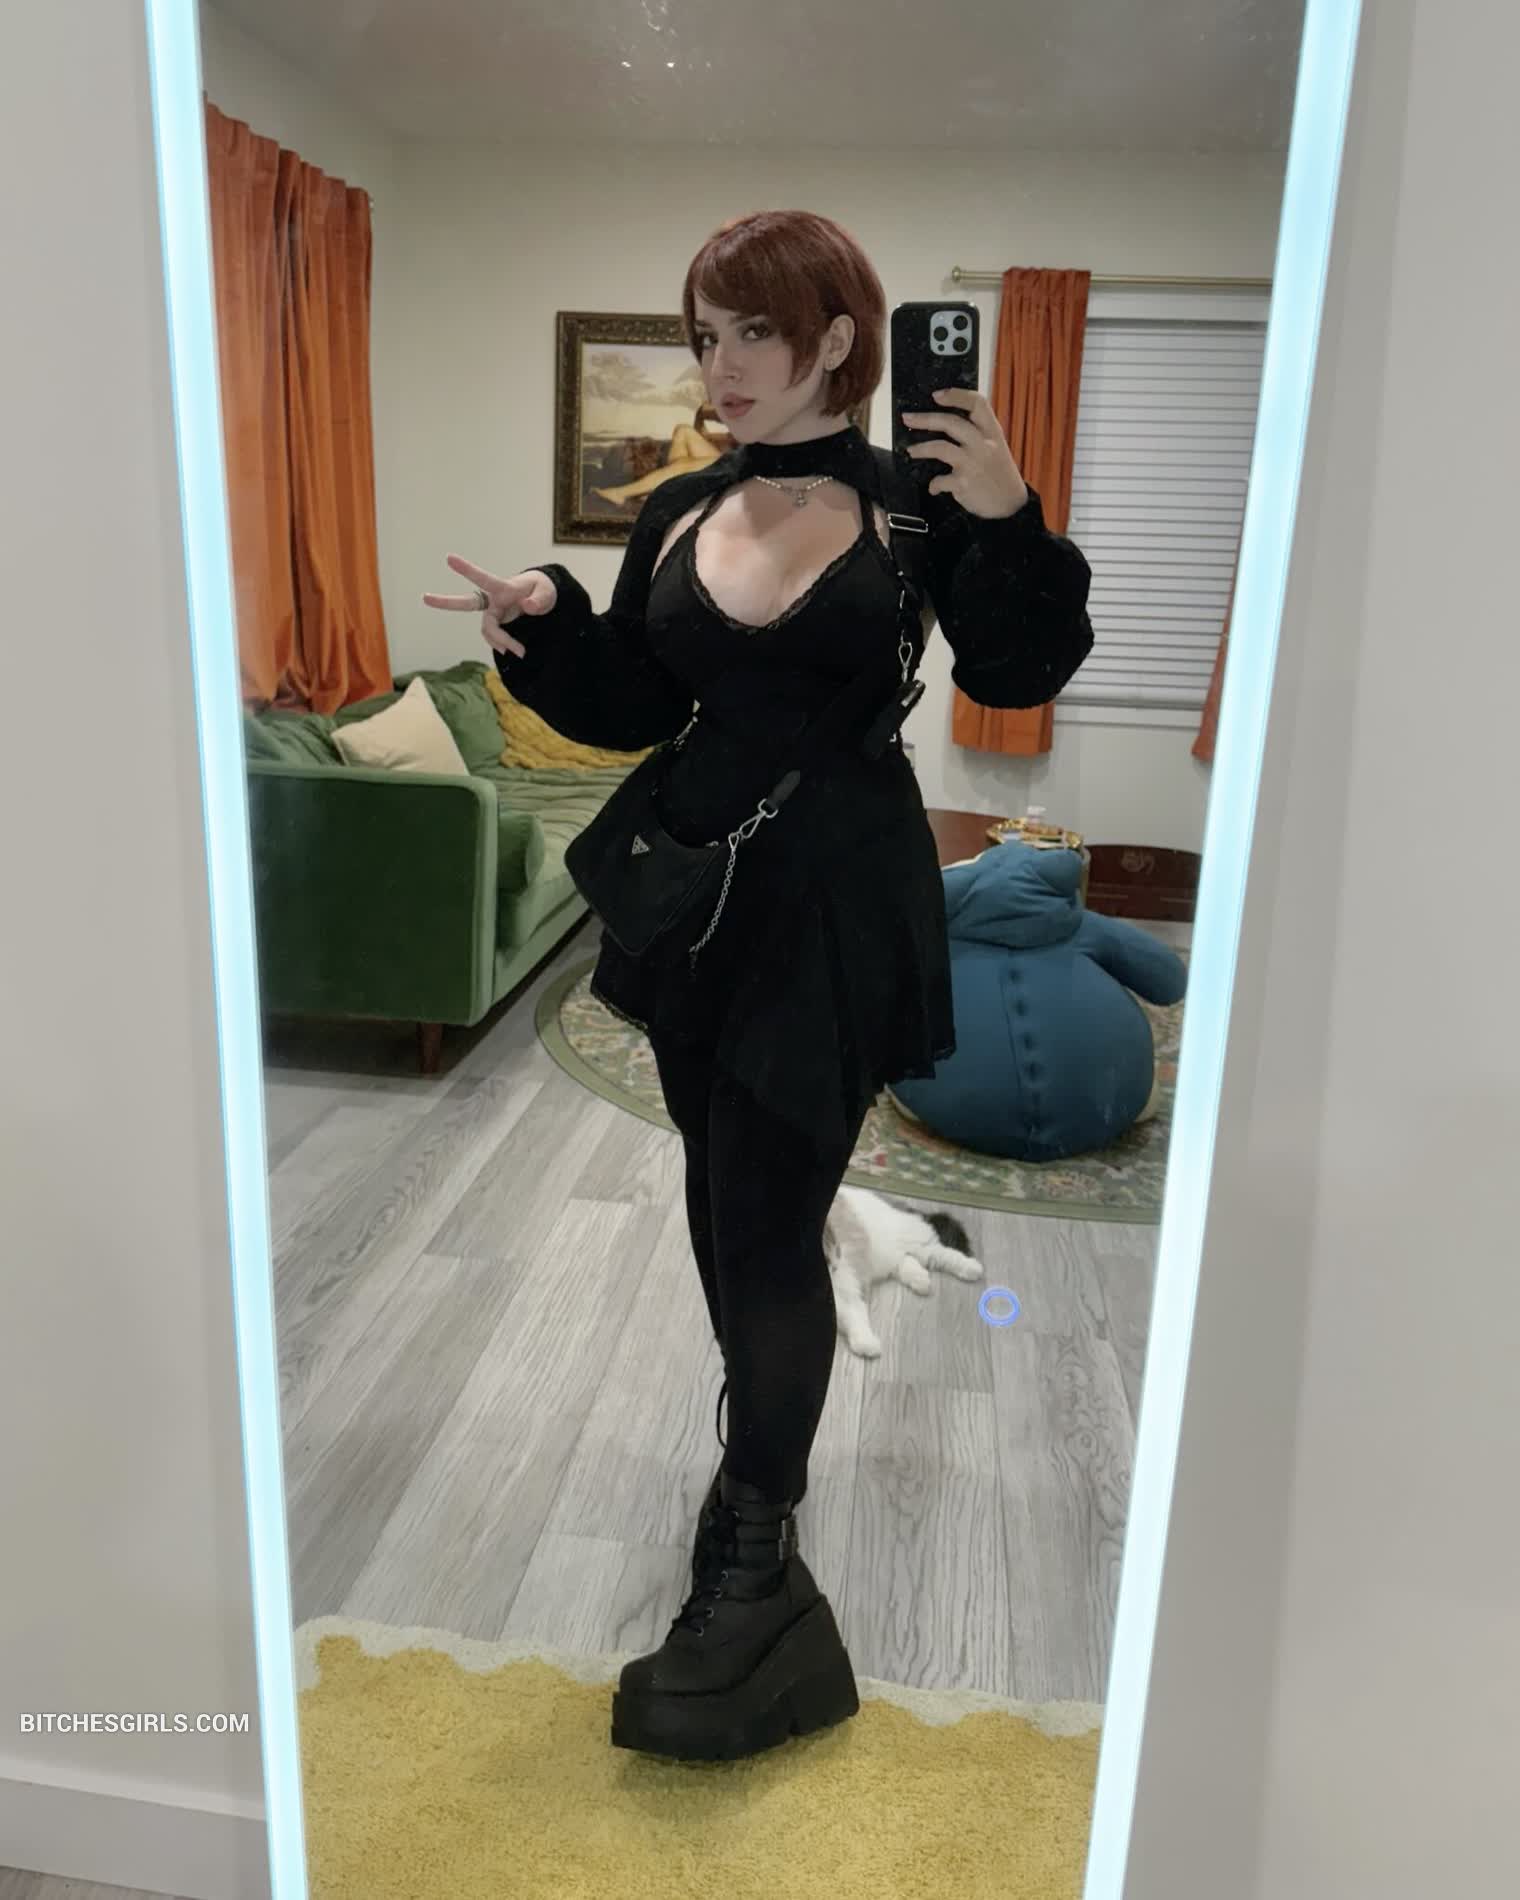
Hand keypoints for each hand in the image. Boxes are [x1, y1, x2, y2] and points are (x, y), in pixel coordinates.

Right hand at [422, 555, 556, 657]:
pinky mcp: (497, 622)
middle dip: (446, 602)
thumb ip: (538, 600)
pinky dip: (501, 644)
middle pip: (467, 602)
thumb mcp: (547, 593)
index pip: (483, 578)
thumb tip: (526, 606)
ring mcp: (494, 611)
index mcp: (503, 587)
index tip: (449, 558)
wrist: (543, 598)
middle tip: (425, 598)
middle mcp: (494, 599)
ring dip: (500, 641)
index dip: (467, 569)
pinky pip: (493, 636)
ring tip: (520, 651)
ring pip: (487, 629)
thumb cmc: (543, 590)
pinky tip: (511, 649)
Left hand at [900, 389, 1029, 518]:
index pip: (977, 403)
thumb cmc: (998, 473)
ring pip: (941, 447)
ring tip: (910, 451)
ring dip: (921, 448)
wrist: (1010, 505)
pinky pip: (940, 480)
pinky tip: (933, 488)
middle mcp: (983, 444)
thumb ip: (978, 434)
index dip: (956, 395)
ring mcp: (973, 463)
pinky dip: (934, 485)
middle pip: (951, 422)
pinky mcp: (964, 484)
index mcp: (992, 432)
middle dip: (925, 419)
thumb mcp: (996, 446)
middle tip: (907, 418)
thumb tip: (944, 423)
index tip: (937, 395)